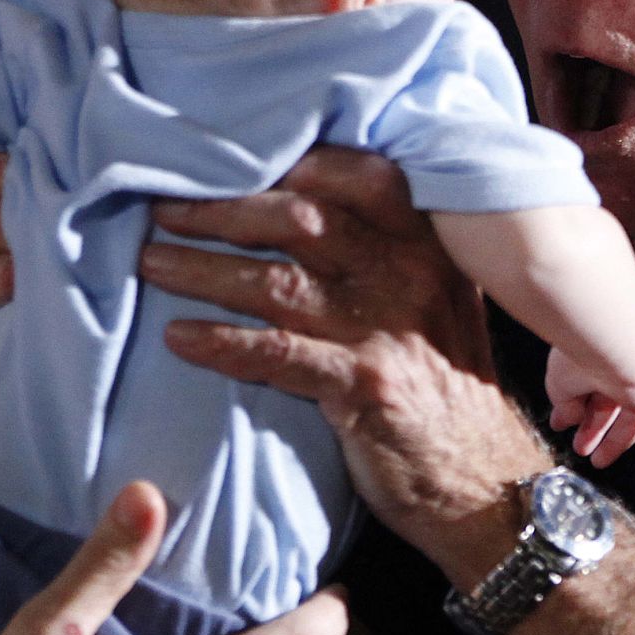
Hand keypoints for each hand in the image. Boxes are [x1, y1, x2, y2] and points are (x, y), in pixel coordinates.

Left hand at [140, 148, 552, 582]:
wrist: (484, 476)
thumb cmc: (448, 380)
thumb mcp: (440, 295)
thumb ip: (390, 248)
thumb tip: (303, 204)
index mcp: (429, 241)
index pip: (357, 176)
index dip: (288, 163)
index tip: (228, 158)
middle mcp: (411, 272)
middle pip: (302, 219)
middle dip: (223, 210)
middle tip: (163, 208)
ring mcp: (388, 328)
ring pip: (277, 283)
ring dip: (203, 270)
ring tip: (151, 263)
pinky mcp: (364, 386)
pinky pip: (276, 355)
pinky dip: (221, 344)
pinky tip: (178, 338)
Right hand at [545, 347, 634, 468]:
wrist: (606, 337)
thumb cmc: (579, 353)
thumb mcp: (560, 386)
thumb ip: (565, 406)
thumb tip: (567, 420)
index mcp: (596, 363)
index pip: (588, 392)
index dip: (575, 413)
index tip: (563, 426)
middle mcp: (619, 371)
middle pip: (609, 408)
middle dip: (594, 431)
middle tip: (582, 450)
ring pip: (633, 419)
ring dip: (616, 442)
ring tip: (599, 461)